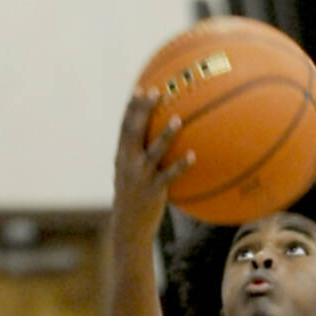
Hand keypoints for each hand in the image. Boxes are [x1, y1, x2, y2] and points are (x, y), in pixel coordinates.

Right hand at [111, 89, 193, 241]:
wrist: (128, 227)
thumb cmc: (134, 197)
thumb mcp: (130, 174)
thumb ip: (139, 156)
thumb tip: (156, 139)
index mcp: (122, 156)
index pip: (125, 126)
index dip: (132, 107)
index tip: (141, 89)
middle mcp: (128, 163)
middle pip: (135, 131)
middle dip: (144, 111)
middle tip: (157, 92)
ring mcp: (140, 176)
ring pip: (153, 151)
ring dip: (165, 134)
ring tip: (177, 119)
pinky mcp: (153, 191)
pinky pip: (169, 175)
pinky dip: (180, 165)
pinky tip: (193, 155)